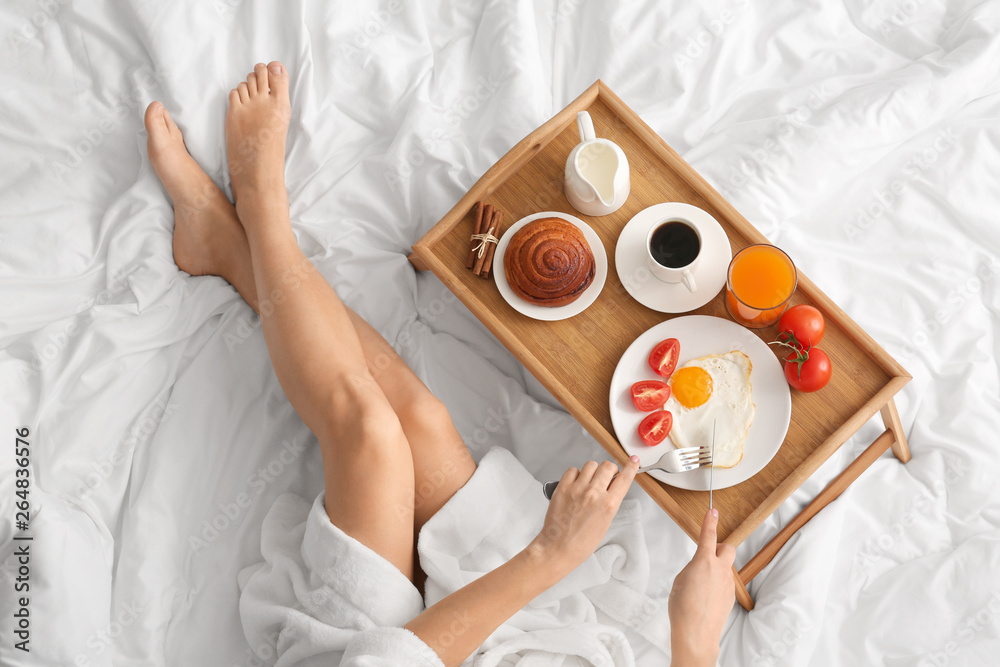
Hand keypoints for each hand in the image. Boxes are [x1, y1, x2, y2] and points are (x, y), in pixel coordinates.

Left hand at [529, 456, 640, 574]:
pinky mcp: (562, 487)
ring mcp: (577, 489)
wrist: (559, 548)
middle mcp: (594, 493)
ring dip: (593, 471)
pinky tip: (575, 484)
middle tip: (606, 477)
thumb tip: (610, 486)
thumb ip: (609, 502)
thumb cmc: (582, 542)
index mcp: (608, 505)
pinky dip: (576, 475)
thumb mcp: (605, 522)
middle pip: (607, 466)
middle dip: (609, 470)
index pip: (624, 479)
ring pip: (591, 465)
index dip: (631, 467)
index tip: (633, 460)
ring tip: (589, 482)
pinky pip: (572, 470)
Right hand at [668, 509, 735, 666]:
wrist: (696, 633)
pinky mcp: (730, 596)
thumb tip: (699, 568)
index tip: (713, 512)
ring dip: (716, 570)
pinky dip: (716, 585)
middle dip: (720, 547)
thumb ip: (692, 568)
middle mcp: (720, 570)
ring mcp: (727, 584)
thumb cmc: (683, 608)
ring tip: (700, 586)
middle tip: (709, 553)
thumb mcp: (680, 580)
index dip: (710, 521)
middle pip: (729, 548)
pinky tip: (705, 598)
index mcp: (704, 561)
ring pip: (725, 568)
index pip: (708, 535)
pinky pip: (724, 583)